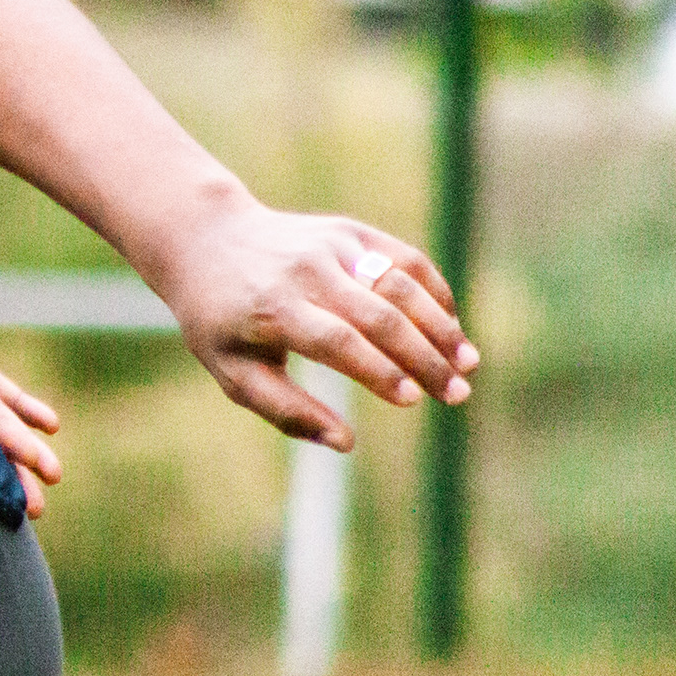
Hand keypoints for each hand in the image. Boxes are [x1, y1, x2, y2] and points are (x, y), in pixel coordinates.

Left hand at [148, 202, 475, 449]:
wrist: (207, 240)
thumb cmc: (221, 320)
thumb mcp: (233, 372)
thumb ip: (286, 410)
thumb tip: (346, 443)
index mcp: (272, 309)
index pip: (337, 341)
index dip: (378, 370)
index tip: (412, 399)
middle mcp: (306, 272)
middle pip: (379, 315)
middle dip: (424, 358)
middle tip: (457, 394)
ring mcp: (331, 245)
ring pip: (400, 284)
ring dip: (441, 325)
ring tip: (468, 364)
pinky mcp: (349, 231)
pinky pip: (404, 259)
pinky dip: (434, 291)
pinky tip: (451, 326)